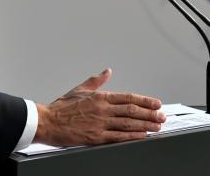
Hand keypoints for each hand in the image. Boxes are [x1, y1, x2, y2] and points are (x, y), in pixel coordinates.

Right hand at [34, 68, 165, 145]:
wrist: (48, 122)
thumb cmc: (61, 108)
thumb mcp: (80, 89)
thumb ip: (96, 81)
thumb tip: (107, 71)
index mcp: (101, 97)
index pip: (129, 98)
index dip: (145, 101)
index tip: (156, 104)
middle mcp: (103, 109)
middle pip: (132, 111)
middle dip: (150, 114)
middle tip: (162, 117)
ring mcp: (100, 124)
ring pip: (128, 124)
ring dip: (145, 125)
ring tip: (157, 127)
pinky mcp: (96, 137)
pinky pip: (118, 137)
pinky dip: (132, 136)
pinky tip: (142, 136)